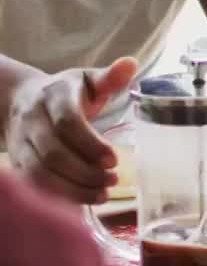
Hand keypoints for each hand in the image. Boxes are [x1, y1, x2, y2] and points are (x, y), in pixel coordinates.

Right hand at [5, 57, 137, 203]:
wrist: (18, 99)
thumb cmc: (64, 92)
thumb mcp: (87, 80)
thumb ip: (109, 77)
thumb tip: (131, 64)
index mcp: (53, 96)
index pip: (68, 123)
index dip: (90, 144)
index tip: (114, 160)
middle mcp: (31, 120)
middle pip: (53, 154)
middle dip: (85, 172)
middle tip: (113, 180)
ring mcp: (20, 143)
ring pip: (40, 174)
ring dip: (72, 189)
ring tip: (102, 194)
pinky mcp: (16, 162)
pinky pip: (32, 186)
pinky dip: (56, 198)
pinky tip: (81, 202)